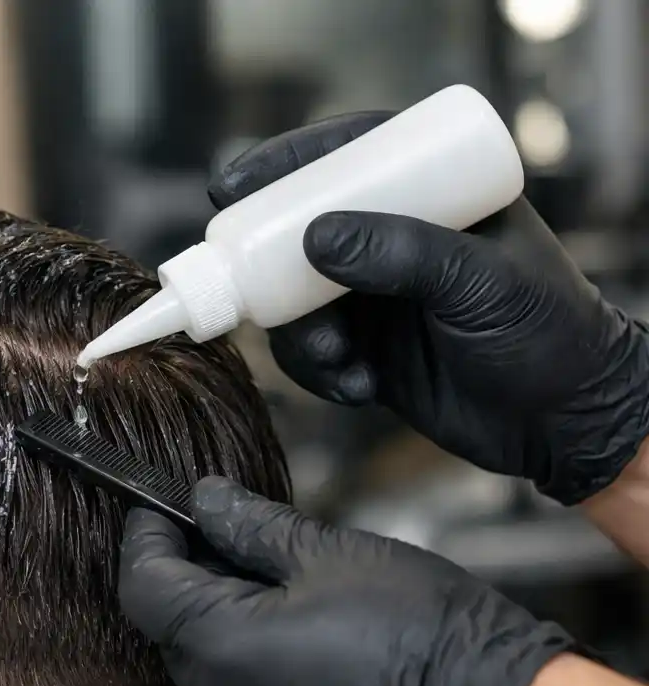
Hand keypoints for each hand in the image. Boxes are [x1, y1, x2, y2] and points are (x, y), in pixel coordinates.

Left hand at [119, 477, 575, 685]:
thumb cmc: (416, 627)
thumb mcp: (326, 554)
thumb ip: (248, 526)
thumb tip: (203, 499)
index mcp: (220, 646)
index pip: (142, 586)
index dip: (146, 539)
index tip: (159, 508)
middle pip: (168, 630)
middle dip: (185, 580)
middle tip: (225, 537)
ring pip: (206, 670)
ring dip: (220, 626)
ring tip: (274, 587)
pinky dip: (251, 669)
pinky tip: (299, 641)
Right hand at [209, 113, 648, 504]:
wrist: (561, 423)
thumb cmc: (545, 333)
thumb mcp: (479, 280)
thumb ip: (403, 252)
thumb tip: (315, 235)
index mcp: (433, 194)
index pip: (347, 155)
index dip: (284, 165)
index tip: (232, 187)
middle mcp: (394, 239)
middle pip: (301, 232)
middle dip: (275, 272)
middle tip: (263, 299)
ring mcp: (376, 298)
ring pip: (296, 302)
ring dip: (300, 336)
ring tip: (339, 361)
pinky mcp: (367, 351)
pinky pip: (311, 355)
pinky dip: (320, 375)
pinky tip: (359, 390)